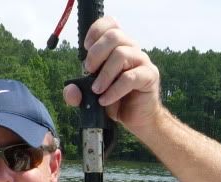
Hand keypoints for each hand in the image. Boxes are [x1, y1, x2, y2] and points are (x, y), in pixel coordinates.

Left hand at [63, 17, 161, 133]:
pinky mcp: (149, 76)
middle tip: (88, 71)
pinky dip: (114, 90)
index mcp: (119, 46)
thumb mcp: (92, 96)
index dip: (96, 31)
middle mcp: (132, 49)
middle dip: (96, 53)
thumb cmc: (117, 101)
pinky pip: (130, 77)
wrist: (137, 118)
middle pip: (114, 36)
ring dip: (104, 74)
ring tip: (96, 90)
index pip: (111, 23)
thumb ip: (78, 92)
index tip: (85, 48)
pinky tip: (105, 100)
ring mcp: (142, 61)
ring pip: (121, 54)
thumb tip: (70, 90)